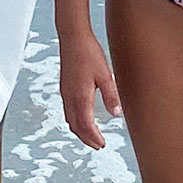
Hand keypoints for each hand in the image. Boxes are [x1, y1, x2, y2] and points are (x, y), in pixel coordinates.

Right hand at [59, 28, 120, 148]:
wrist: (72, 37)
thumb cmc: (89, 53)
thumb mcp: (106, 75)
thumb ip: (111, 96)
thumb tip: (117, 114)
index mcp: (80, 97)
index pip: (86, 126)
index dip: (94, 138)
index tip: (102, 144)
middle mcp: (70, 97)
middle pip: (76, 126)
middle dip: (86, 138)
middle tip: (98, 145)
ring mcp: (65, 93)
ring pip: (70, 119)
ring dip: (80, 131)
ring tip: (90, 135)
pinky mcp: (65, 87)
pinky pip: (68, 110)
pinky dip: (75, 120)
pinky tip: (82, 117)